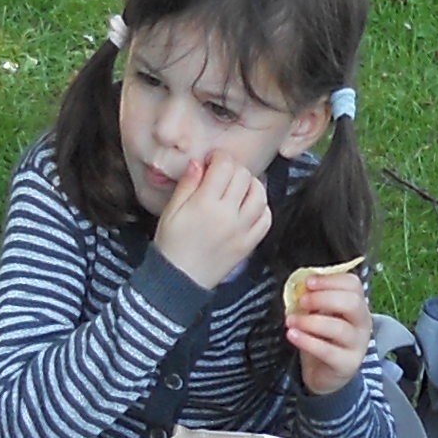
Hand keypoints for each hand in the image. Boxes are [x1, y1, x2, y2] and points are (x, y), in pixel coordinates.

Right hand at [153, 151, 272, 288]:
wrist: (179, 279)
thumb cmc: (171, 245)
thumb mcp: (171, 211)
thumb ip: (187, 185)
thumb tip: (199, 163)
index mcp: (205, 204)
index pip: (224, 166)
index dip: (219, 157)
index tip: (212, 160)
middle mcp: (228, 215)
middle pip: (244, 177)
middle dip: (234, 169)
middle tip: (223, 174)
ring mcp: (242, 230)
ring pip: (260, 195)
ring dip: (251, 185)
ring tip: (238, 187)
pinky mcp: (249, 243)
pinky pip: (266, 218)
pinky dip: (261, 207)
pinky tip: (249, 206)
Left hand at [282, 261, 369, 395]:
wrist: (326, 375)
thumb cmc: (322, 339)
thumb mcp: (319, 315)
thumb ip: (313, 300)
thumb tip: (298, 285)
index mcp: (357, 305)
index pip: (353, 284)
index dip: (330, 280)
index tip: (308, 282)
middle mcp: (362, 323)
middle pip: (351, 303)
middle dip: (323, 298)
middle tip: (301, 302)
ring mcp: (357, 345)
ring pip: (339, 328)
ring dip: (310, 322)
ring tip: (290, 321)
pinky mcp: (347, 364)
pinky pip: (328, 351)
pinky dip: (307, 341)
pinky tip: (292, 335)